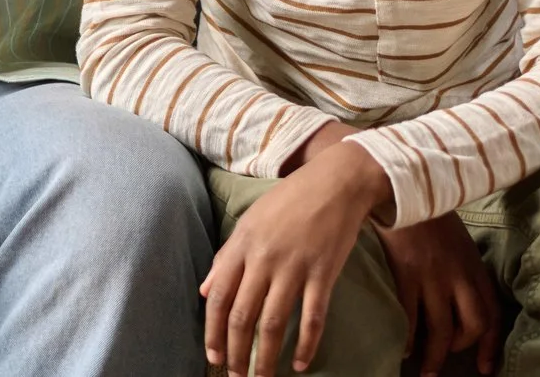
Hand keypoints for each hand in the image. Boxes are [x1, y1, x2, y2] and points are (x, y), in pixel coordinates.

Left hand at [205, 141, 392, 375]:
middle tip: (236, 376)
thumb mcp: (249, 222)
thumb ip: (226, 257)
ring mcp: (294, 267)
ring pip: (273, 322)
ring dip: (266, 357)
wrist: (334, 183)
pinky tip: (300, 364)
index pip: (219, 297)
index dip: (214, 331)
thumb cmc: (288, 201)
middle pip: (243, 315)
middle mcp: (263, 259)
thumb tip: (205, 291)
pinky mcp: (324, 273)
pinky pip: (312, 317)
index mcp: (241, 246)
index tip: (213, 357)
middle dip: (236, 352)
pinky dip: (306, 344)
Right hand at [376, 213, 500, 376]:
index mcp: (474, 266)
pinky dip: (408, 337)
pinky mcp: (406, 273)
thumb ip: (462, 267)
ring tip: (424, 369)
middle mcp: (459, 275)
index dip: (490, 346)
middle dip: (460, 350)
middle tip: (447, 363)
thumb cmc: (426, 211)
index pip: (492, 314)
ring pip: (440, 329)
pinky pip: (410, 316)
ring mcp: (433, 276)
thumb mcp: (456, 239)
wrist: (399, 187)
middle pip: (472, 326)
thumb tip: (459, 297)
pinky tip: (403, 346)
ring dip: (433, 356)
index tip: (485, 367)